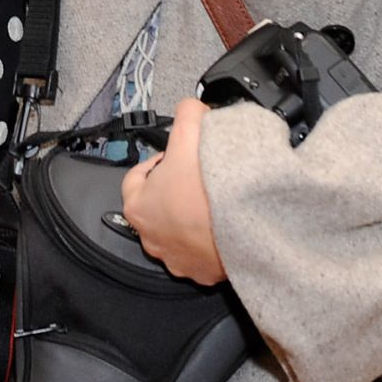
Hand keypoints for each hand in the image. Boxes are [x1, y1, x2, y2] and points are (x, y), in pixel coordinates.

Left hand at [119, 99, 225, 286]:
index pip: (136, 179)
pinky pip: (203, 254)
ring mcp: (177, 260)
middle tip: (193, 177)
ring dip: (191, 218)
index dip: (154, 162)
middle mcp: (152, 239)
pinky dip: (211, 240)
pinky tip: (224, 223)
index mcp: (138, 208)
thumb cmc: (207, 189)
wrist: (244, 228)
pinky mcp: (203, 274)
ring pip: (180, 232)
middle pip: (158, 206)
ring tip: (211, 201)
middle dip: (173, 190)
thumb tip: (190, 107)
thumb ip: (186, 113)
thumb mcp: (189, 133)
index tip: (170, 157)